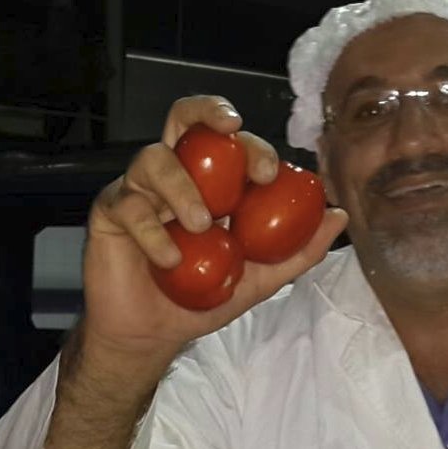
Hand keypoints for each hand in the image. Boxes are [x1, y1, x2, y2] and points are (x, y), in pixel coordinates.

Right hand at [82, 96, 347, 368]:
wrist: (154, 335)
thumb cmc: (203, 297)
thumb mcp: (261, 278)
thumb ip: (299, 250)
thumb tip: (339, 216)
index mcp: (212, 182)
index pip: (230, 141)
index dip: (251, 143)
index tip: (269, 172)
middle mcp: (175, 174)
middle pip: (184, 118)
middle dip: (208, 113)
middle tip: (231, 133)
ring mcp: (139, 189)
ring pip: (154, 159)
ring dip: (182, 187)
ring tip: (201, 225)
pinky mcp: (109, 212)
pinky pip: (128, 205)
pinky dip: (153, 231)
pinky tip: (170, 258)